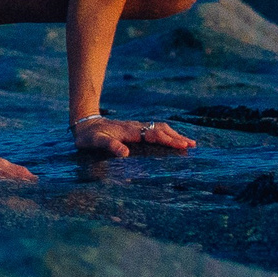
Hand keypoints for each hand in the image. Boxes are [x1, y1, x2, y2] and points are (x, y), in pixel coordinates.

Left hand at [70, 116, 194, 157]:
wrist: (84, 123)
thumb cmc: (89, 136)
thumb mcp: (95, 142)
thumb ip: (109, 146)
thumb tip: (124, 153)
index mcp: (129, 131)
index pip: (153, 135)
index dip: (168, 140)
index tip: (182, 146)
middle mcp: (135, 127)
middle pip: (160, 129)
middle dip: (177, 137)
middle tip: (193, 145)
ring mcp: (136, 126)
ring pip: (159, 128)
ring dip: (174, 134)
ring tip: (188, 142)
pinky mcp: (134, 128)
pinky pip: (154, 129)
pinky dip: (166, 133)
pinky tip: (171, 138)